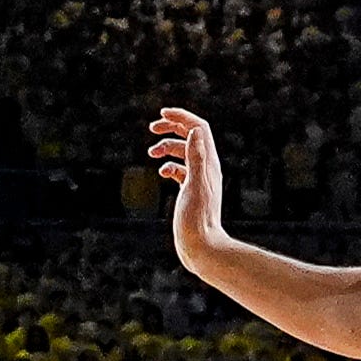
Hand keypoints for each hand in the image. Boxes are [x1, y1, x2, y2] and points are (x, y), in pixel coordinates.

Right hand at [148, 109, 227, 267]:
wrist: (201, 245)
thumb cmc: (197, 218)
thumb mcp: (195, 185)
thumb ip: (196, 158)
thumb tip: (194, 131)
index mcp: (209, 163)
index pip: (199, 129)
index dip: (182, 117)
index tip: (162, 114)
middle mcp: (206, 168)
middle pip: (192, 136)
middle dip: (173, 127)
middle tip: (153, 128)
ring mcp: (198, 179)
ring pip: (183, 152)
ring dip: (167, 147)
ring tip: (151, 152)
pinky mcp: (190, 191)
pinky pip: (180, 169)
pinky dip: (168, 165)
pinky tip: (161, 173)